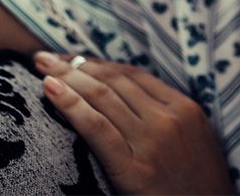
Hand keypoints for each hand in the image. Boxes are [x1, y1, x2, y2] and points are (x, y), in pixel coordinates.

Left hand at [33, 51, 234, 195]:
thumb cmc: (199, 187)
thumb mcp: (195, 141)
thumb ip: (169, 116)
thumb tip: (130, 99)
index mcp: (185, 108)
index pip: (133, 75)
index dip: (99, 64)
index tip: (73, 59)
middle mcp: (168, 119)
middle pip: (115, 81)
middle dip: (77, 65)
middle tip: (46, 57)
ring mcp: (151, 142)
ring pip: (103, 97)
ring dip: (67, 77)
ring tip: (41, 66)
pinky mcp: (133, 169)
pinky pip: (97, 128)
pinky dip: (71, 105)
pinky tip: (50, 90)